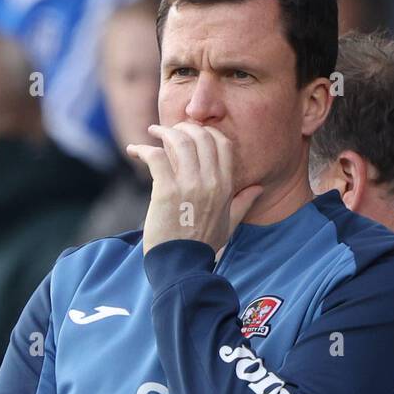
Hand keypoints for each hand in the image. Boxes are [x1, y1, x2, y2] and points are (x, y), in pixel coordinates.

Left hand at [126, 122, 262, 254]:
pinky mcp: (166, 191)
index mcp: (226, 186)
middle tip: (170, 130)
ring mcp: (188, 185)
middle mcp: (210, 182)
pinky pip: (156, 158)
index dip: (207, 131)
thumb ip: (243, 202)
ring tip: (152, 132)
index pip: (222, 143)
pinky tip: (134, 150)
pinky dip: (143, 149)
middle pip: (200, 137)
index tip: (193, 132)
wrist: (182, 266)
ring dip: (163, 133)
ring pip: (178, 142)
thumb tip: (259, 188)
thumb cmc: (204, 246)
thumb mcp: (230, 224)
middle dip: (184, 128)